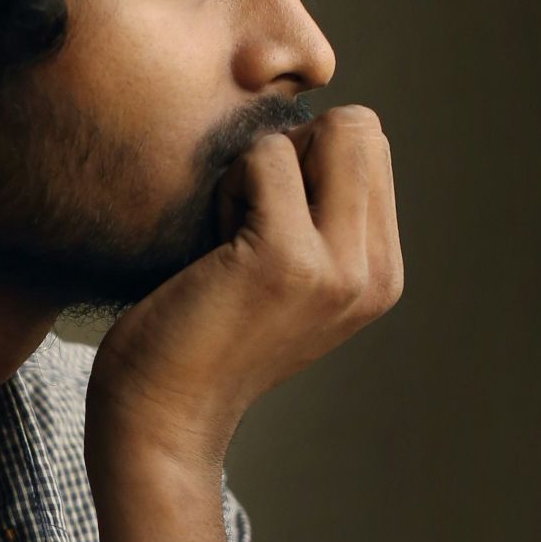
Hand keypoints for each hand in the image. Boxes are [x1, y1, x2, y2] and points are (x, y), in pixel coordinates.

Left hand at [86, 104, 404, 472]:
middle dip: (293, 149)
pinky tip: (210, 248)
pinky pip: (265, 155)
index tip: (265, 220)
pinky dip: (227, 185)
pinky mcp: (289, 258)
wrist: (160, 416)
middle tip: (247, 219)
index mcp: (380, 273)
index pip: (371, 146)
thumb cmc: (199, 330)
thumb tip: (312, 125)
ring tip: (228, 239)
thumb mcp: (285, 275)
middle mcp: (374, 272)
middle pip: (360, 127)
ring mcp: (339, 267)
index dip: (308, 157)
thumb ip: (319, 215)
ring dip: (256, 169)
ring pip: (320, 131)